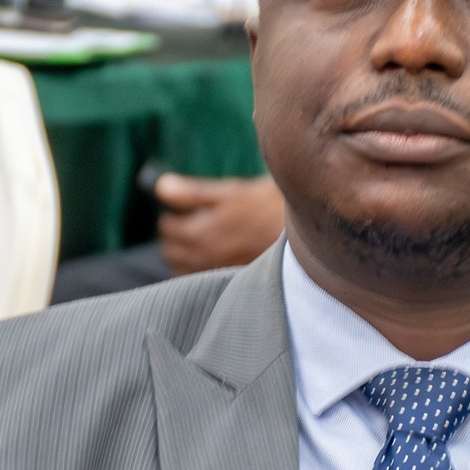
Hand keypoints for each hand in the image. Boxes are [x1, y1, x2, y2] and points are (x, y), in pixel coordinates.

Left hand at [156, 174, 285, 275]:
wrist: (309, 234)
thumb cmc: (271, 206)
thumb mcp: (232, 191)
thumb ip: (192, 192)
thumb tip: (160, 186)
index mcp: (200, 233)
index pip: (167, 227)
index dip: (175, 214)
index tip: (189, 208)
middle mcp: (204, 260)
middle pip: (171, 251)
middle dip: (178, 235)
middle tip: (197, 221)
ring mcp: (217, 275)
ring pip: (184, 269)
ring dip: (188, 254)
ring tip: (210, 238)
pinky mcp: (230, 283)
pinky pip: (203, 280)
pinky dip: (203, 268)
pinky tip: (222, 254)